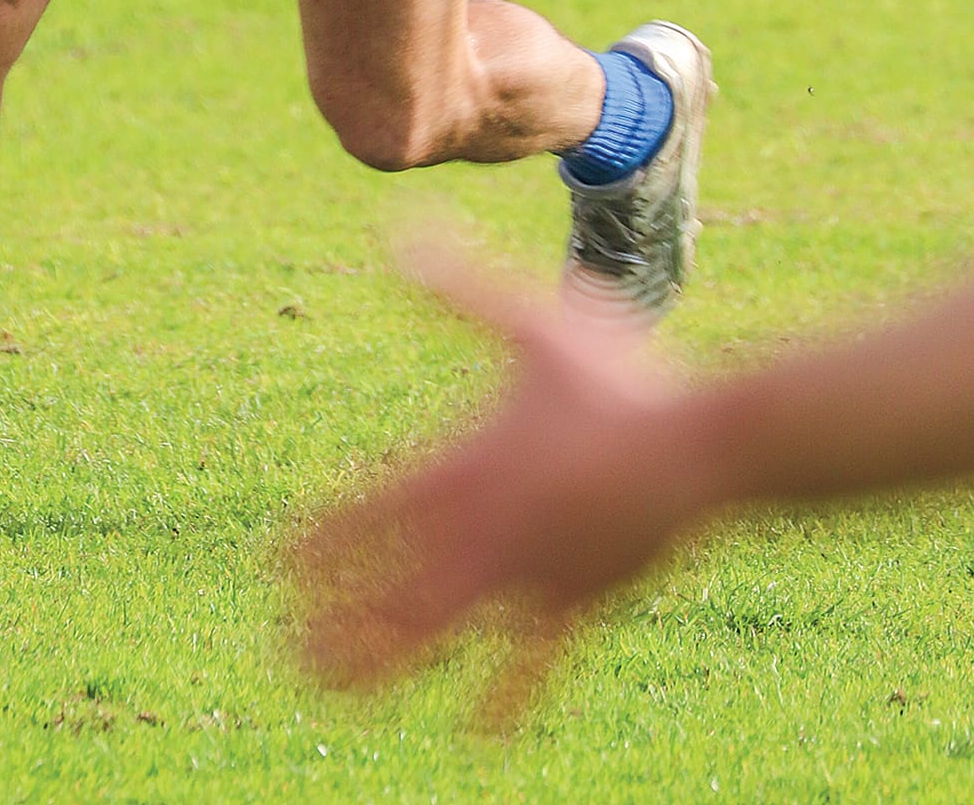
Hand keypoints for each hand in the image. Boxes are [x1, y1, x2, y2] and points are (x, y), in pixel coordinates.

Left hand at [287, 234, 708, 719]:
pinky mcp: (578, 607)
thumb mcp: (530, 324)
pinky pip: (532, 667)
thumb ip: (458, 288)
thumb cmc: (616, 377)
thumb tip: (395, 234)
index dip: (313, 544)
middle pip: (386, 597)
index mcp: (462, 469)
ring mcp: (529, 580)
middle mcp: (483, 535)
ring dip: (384, 667)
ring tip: (336, 693)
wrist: (703, 447)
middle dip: (332, 627)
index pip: (364, 516)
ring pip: (440, 639)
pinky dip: (503, 700)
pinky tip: (480, 738)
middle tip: (284, 655)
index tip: (269, 566)